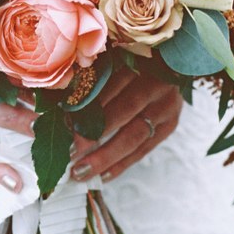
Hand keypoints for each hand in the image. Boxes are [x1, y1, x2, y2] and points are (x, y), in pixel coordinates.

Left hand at [69, 68, 181, 182]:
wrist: (172, 65)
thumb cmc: (133, 60)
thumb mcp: (115, 57)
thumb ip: (94, 74)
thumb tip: (61, 101)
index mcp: (141, 60)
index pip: (111, 82)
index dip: (88, 102)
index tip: (65, 121)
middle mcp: (157, 83)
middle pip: (125, 110)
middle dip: (95, 133)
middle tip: (71, 151)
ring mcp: (166, 106)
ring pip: (135, 135)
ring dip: (106, 156)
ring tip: (82, 171)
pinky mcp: (170, 124)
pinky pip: (144, 149)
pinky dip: (123, 163)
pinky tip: (104, 176)